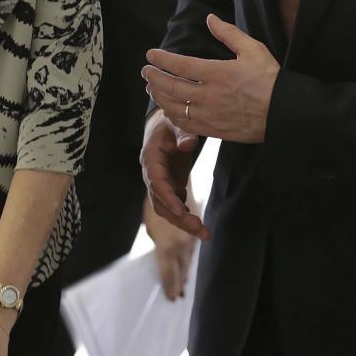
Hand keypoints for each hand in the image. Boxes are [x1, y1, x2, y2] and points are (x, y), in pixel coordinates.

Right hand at [140, 108, 209, 240]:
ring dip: (183, 222)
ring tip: (204, 233)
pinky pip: (173, 206)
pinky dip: (184, 217)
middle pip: (161, 201)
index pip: (156, 181)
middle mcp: (151, 174)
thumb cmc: (169, 122)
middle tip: (200, 229)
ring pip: (166, 208)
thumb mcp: (176, 122)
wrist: (162, 126)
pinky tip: (198, 226)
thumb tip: (189, 144)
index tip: (180, 211)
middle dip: (179, 218)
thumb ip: (183, 132)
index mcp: (150, 158)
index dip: (167, 197)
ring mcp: (159, 183)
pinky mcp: (168, 187)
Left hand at [143, 14, 278, 143]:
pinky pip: (186, 125)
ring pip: (174, 107)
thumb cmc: (270, 79)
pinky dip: (173, 116)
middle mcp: (209, 95)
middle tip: (146, 71)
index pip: (179, 65)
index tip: (150, 54)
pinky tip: (169, 109)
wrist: (285, 113)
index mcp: (217, 73)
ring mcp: (210, 115)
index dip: (161, 59)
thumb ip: (229, 33)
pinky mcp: (214, 130)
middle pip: (171, 87)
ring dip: (159, 96)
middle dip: (154, 78)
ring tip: (152, 88)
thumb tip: (210, 19)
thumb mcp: (253, 49)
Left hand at [144, 195, 197, 299]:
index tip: (171, 298)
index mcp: (166, 248)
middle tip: (179, 297)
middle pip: (181, 271)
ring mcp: (191, 242)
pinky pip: (192, 254)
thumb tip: (164, 260)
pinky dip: (189, 262)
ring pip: (188, 263)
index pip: (168, 273)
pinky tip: (187, 268)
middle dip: (179, 284)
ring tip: (184, 287)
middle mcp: (181, 247)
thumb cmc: (156, 206)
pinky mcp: (196, 236)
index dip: (170, 286)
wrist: (175, 186)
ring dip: (185, 274)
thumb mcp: (151, 228)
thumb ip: (158, 246)